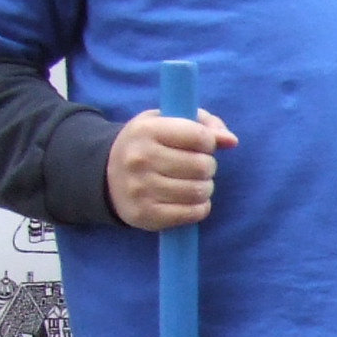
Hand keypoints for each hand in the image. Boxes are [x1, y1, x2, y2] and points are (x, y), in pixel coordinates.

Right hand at [108, 104, 232, 229]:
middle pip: (202, 166)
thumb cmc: (148, 144)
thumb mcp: (167, 122)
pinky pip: (192, 214)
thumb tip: (231, 141)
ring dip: (205, 188)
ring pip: (198, 191)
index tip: (202, 145)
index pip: (198, 136)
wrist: (105, 176)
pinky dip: (200, 208)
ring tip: (195, 183)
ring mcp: (141, 189)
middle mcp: (140, 159)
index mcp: (146, 130)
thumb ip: (204, 124)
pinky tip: (191, 200)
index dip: (209, 142)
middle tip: (198, 167)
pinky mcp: (146, 215)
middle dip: (208, 166)